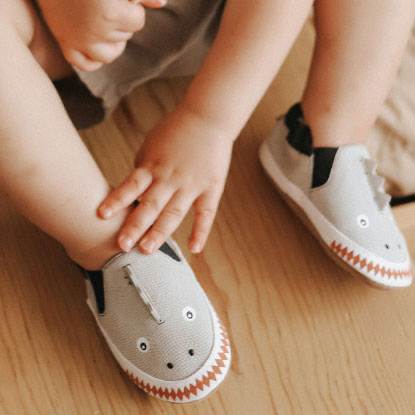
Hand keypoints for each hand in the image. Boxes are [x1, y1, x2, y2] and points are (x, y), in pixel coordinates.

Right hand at [37, 0, 164, 70]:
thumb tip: (162, 4)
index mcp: (111, 13)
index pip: (137, 21)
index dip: (132, 8)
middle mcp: (96, 32)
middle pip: (125, 36)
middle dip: (122, 21)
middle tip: (105, 3)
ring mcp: (79, 40)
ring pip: (110, 54)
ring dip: (113, 41)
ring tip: (104, 21)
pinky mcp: (65, 42)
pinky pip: (84, 64)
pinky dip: (92, 60)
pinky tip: (94, 46)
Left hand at [98, 106, 233, 253]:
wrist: (208, 118)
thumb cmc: (176, 132)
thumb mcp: (151, 147)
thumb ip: (142, 170)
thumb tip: (131, 192)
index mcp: (153, 165)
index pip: (131, 186)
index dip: (117, 201)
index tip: (102, 217)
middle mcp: (170, 178)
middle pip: (150, 205)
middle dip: (135, 226)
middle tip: (122, 245)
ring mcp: (191, 185)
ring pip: (173, 213)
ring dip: (160, 233)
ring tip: (147, 250)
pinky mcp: (211, 188)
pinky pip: (205, 213)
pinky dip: (201, 231)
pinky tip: (194, 249)